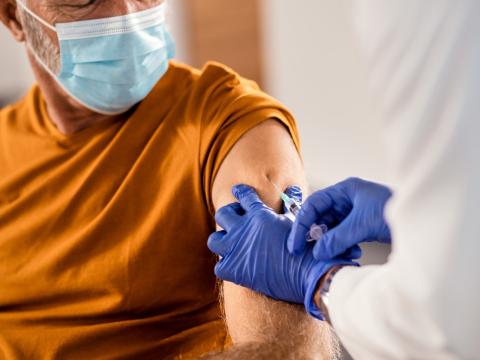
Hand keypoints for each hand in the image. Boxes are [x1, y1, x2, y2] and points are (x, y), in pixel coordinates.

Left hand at [208, 184, 356, 318]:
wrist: (307, 273)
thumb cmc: (306, 246)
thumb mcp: (297, 221)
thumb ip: (290, 204)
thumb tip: (293, 189)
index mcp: (259, 214)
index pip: (244, 196)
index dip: (241, 192)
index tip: (238, 190)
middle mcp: (243, 229)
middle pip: (223, 214)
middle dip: (229, 215)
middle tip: (237, 221)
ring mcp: (236, 249)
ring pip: (214, 240)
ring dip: (221, 241)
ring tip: (231, 244)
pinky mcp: (235, 270)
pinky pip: (219, 267)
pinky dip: (226, 267)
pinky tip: (236, 267)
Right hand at [288, 177, 391, 259]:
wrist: (425, 221)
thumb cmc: (396, 212)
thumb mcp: (362, 225)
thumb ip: (337, 238)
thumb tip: (316, 251)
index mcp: (345, 190)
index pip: (314, 204)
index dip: (302, 224)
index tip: (295, 243)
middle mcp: (348, 199)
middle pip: (322, 216)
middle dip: (316, 235)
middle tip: (306, 252)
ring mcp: (356, 211)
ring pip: (333, 228)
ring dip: (331, 243)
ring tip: (333, 253)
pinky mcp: (363, 224)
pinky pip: (344, 235)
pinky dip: (343, 245)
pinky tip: (351, 252)